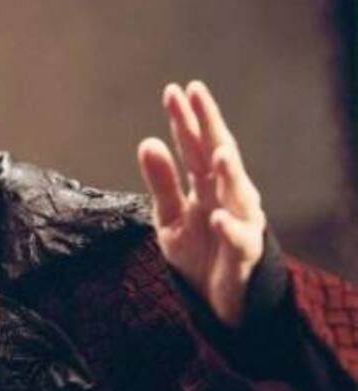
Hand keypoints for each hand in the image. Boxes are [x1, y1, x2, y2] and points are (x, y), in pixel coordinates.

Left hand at [137, 81, 265, 327]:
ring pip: (237, 193)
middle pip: (218, 155)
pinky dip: (229, 227)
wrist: (215, 299)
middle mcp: (226, 195)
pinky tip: (215, 215)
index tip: (175, 91)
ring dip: (229, 173)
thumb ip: (161, 183)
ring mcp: (240, 221)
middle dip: (209, 125)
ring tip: (218, 152)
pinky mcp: (245, 253)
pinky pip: (239, 238)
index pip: (195, 146)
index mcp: (205, 184)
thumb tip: (146, 141)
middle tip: (197, 95)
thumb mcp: (168, 217)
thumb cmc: (196, 252)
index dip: (186, 119)